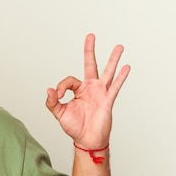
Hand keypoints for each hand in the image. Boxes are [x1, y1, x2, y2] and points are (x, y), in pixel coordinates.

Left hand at [45, 33, 129, 148]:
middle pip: (90, 65)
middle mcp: (90, 88)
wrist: (87, 140)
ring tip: (119, 47)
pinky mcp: (107, 100)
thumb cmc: (74, 127)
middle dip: (89, 50)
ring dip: (113, 59)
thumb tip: (49, 90)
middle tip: (90, 36)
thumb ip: (52, 102)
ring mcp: (100, 93)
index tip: (59, 96)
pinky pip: (115, 87)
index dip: (62, 86)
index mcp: (78, 90)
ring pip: (107, 72)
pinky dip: (121, 77)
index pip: (69, 80)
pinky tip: (126, 67)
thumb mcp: (59, 113)